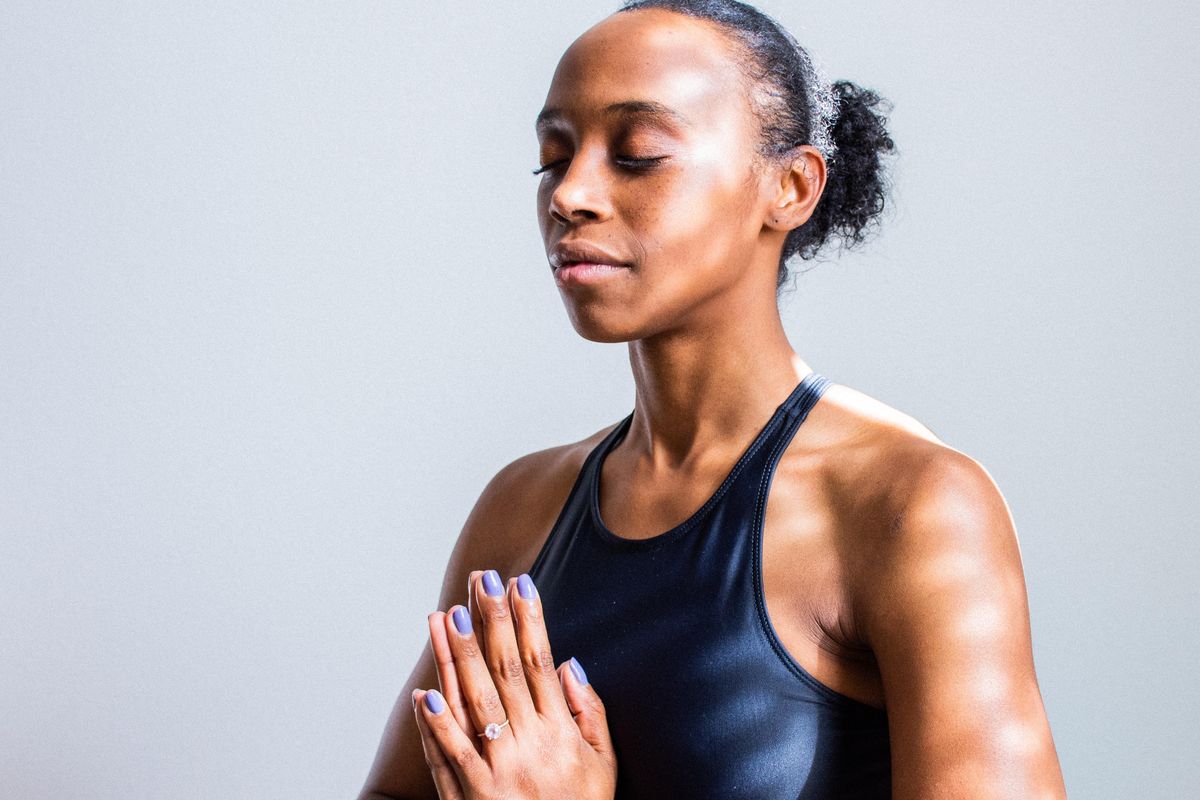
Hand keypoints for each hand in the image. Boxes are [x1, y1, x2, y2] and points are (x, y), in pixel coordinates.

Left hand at [412, 569, 616, 799]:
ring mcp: (499, 771)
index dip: (529, 619)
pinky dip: (437, 725)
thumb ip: (591, 714)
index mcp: (562, 733)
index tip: (519, 582)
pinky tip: (424, 692)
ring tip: (446, 615)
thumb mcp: (604, 766)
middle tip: (480, 580)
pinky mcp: (472, 798)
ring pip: (474, 703)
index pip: (540, 662)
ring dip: (458, 657)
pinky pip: (451, 757)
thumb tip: (569, 664)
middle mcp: (531, 746)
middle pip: (505, 671)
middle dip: (492, 621)